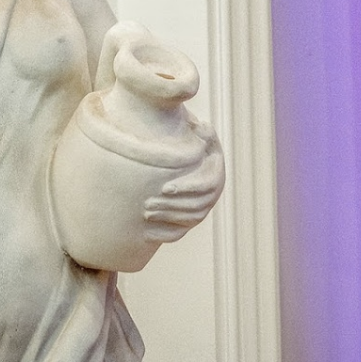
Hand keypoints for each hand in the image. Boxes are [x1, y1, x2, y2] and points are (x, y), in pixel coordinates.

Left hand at [141, 127, 223, 242]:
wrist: (189, 157)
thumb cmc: (193, 142)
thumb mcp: (202, 134)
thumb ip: (202, 131)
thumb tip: (201, 126)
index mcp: (216, 176)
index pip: (204, 187)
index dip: (186, 189)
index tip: (164, 187)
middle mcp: (212, 196)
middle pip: (194, 207)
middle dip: (170, 206)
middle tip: (147, 203)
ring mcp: (201, 210)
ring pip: (187, 221)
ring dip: (166, 218)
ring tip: (145, 212)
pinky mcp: (189, 221)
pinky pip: (179, 233)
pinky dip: (164, 235)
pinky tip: (147, 233)